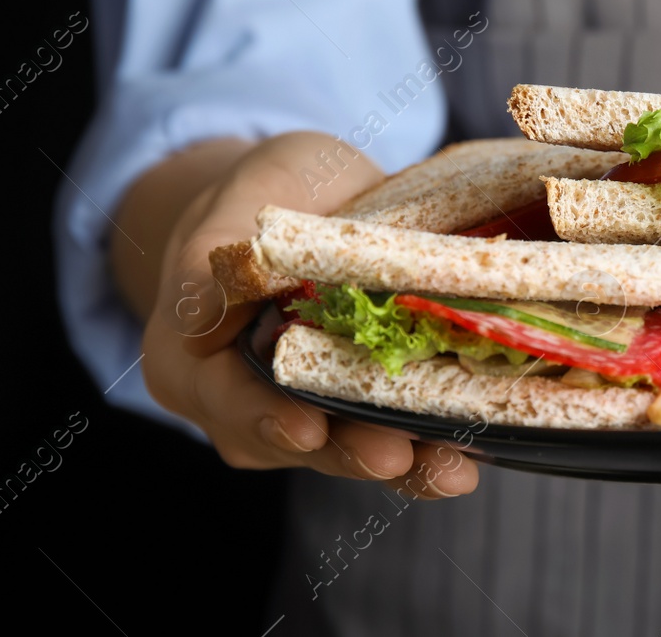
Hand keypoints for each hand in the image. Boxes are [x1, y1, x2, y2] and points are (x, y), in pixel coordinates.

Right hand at [131, 133, 478, 498]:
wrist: (311, 202)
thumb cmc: (267, 194)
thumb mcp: (242, 200)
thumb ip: (214, 259)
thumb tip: (201, 314)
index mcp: (191, 359)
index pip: (223, 395)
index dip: (265, 415)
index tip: (307, 429)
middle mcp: (241, 403)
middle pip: (292, 438)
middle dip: (348, 450)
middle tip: (395, 456)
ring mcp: (303, 413)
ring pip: (347, 449)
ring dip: (402, 462)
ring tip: (449, 467)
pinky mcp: (359, 412)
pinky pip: (390, 440)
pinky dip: (429, 452)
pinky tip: (469, 458)